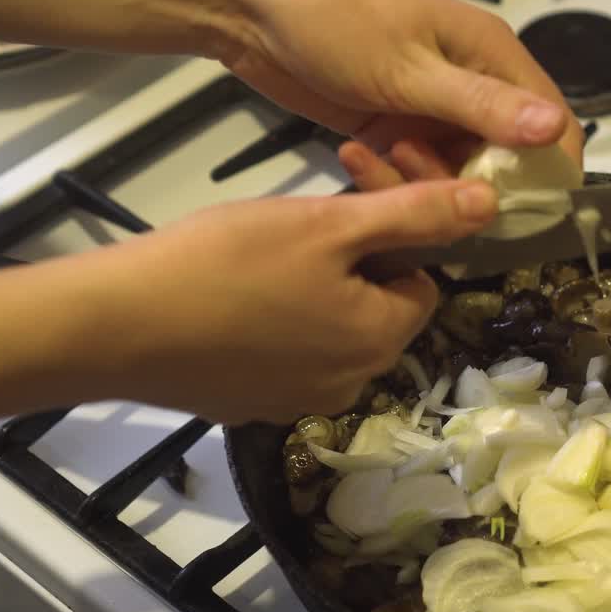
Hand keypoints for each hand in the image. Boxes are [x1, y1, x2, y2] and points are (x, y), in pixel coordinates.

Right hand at [87, 179, 496, 422]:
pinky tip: (231, 296)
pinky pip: (285, 355)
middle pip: (377, 309)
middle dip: (351, 262)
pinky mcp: (250, 406)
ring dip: (313, 290)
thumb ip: (416, 213)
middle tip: (298, 227)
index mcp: (381, 339)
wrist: (118, 327)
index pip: (421, 283)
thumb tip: (492, 206)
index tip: (342, 207)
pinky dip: (272, 323)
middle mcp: (353, 382)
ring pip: (330, 330)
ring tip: (260, 257)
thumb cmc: (229, 264)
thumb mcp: (329, 224)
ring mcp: (298, 401)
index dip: (390, 238)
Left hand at [218, 0, 581, 168]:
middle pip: (503, 163)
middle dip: (469, 185)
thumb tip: (553, 130)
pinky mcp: (393, 132)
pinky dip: (388, 178)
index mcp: (492, 58)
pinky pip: (410, 176)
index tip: (515, 209)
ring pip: (454, 177)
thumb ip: (482, 105)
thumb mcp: (411, 67)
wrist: (254, 11)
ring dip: (421, 183)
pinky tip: (355, 155)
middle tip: (420, 174)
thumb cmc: (335, 19)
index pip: (552, 127)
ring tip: (382, 153)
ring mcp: (430, 112)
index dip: (545, 173)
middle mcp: (471, 88)